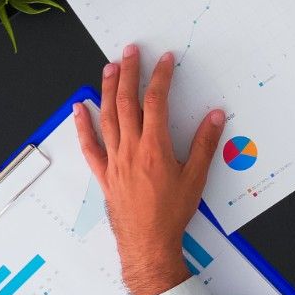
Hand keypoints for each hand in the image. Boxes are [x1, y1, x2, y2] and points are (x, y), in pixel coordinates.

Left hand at [74, 44, 226, 294]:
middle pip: (126, 102)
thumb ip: (205, 144)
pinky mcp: (104, 173)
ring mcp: (114, 160)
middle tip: (130, 51)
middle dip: (129, 73)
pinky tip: (79, 108)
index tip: (165, 60)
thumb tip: (215, 117)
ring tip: (109, 68)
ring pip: (107, 117)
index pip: (156, 102)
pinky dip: (83, 125)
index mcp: (154, 147)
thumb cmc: (171, 213)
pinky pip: (89, 145)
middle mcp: (130, 149)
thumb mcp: (196, 177)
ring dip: (107, 89)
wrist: (147, 243)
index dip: (160, 77)